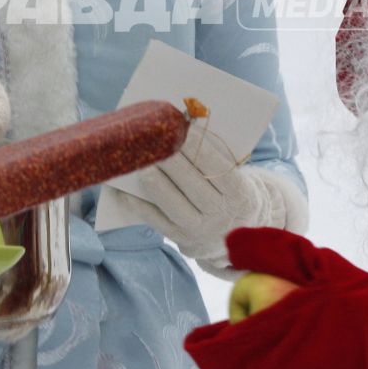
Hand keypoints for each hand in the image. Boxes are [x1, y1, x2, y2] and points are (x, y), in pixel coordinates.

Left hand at [107, 119, 302, 265]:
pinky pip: (157, 222)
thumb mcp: (237, 177)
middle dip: (174, 161)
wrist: (237, 233)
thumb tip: (185, 130)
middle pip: (194, 185)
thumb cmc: (230, 191)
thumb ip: (217, 159)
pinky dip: (140, 205)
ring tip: (141, 163)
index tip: (184, 128)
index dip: (201, 148)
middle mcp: (222, 215)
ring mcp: (201, 230)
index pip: (219, 168)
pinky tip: (127, 190)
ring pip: (174, 205)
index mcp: (240, 195)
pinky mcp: (182, 240)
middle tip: (156, 141)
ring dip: (156, 183)